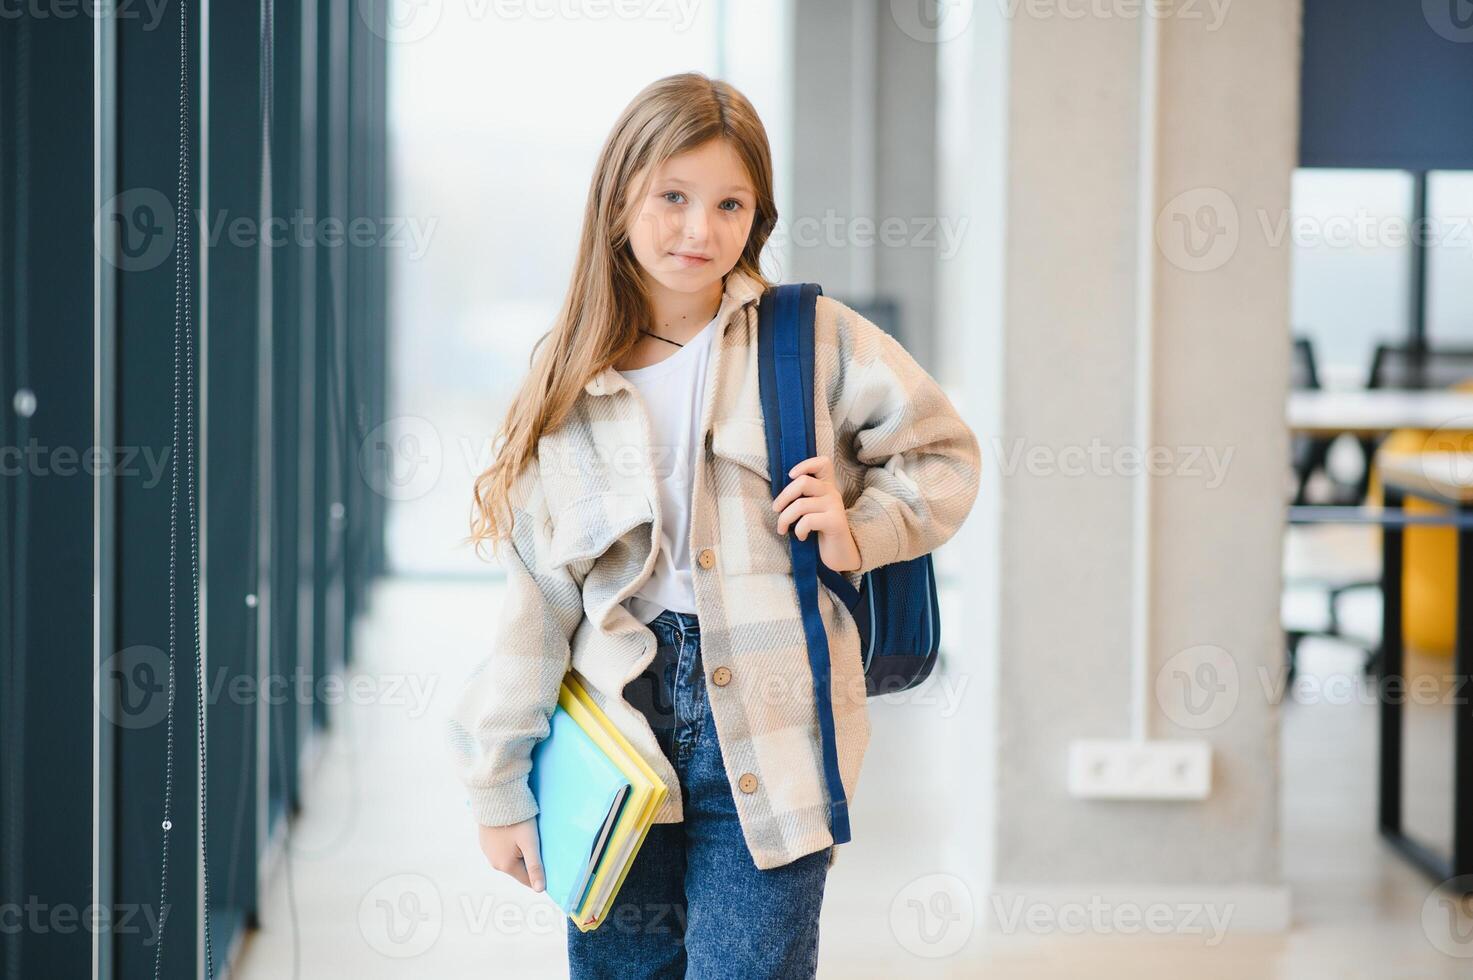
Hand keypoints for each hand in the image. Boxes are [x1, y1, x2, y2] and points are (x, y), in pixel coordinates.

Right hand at [477, 818, 544, 892]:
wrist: (495, 799)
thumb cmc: (516, 820)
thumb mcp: (530, 842)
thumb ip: (535, 866)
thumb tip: (540, 890)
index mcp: (506, 866)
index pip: (528, 880)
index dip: (540, 872)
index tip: (546, 858)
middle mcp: (494, 863)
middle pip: (519, 868)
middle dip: (529, 859)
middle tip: (537, 841)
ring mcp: (487, 852)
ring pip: (510, 858)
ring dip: (519, 851)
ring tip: (524, 834)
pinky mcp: (485, 842)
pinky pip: (501, 849)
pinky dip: (509, 844)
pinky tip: (513, 831)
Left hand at [771, 454, 861, 572]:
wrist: (839, 554)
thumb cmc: (820, 531)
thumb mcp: (811, 510)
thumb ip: (802, 497)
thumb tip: (778, 494)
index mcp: (827, 486)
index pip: (823, 462)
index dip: (805, 464)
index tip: (790, 476)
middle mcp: (833, 493)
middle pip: (803, 482)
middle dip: (783, 496)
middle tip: (775, 510)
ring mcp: (835, 506)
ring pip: (800, 504)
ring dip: (785, 518)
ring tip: (782, 529)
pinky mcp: (835, 522)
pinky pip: (807, 521)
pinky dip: (798, 530)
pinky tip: (801, 536)